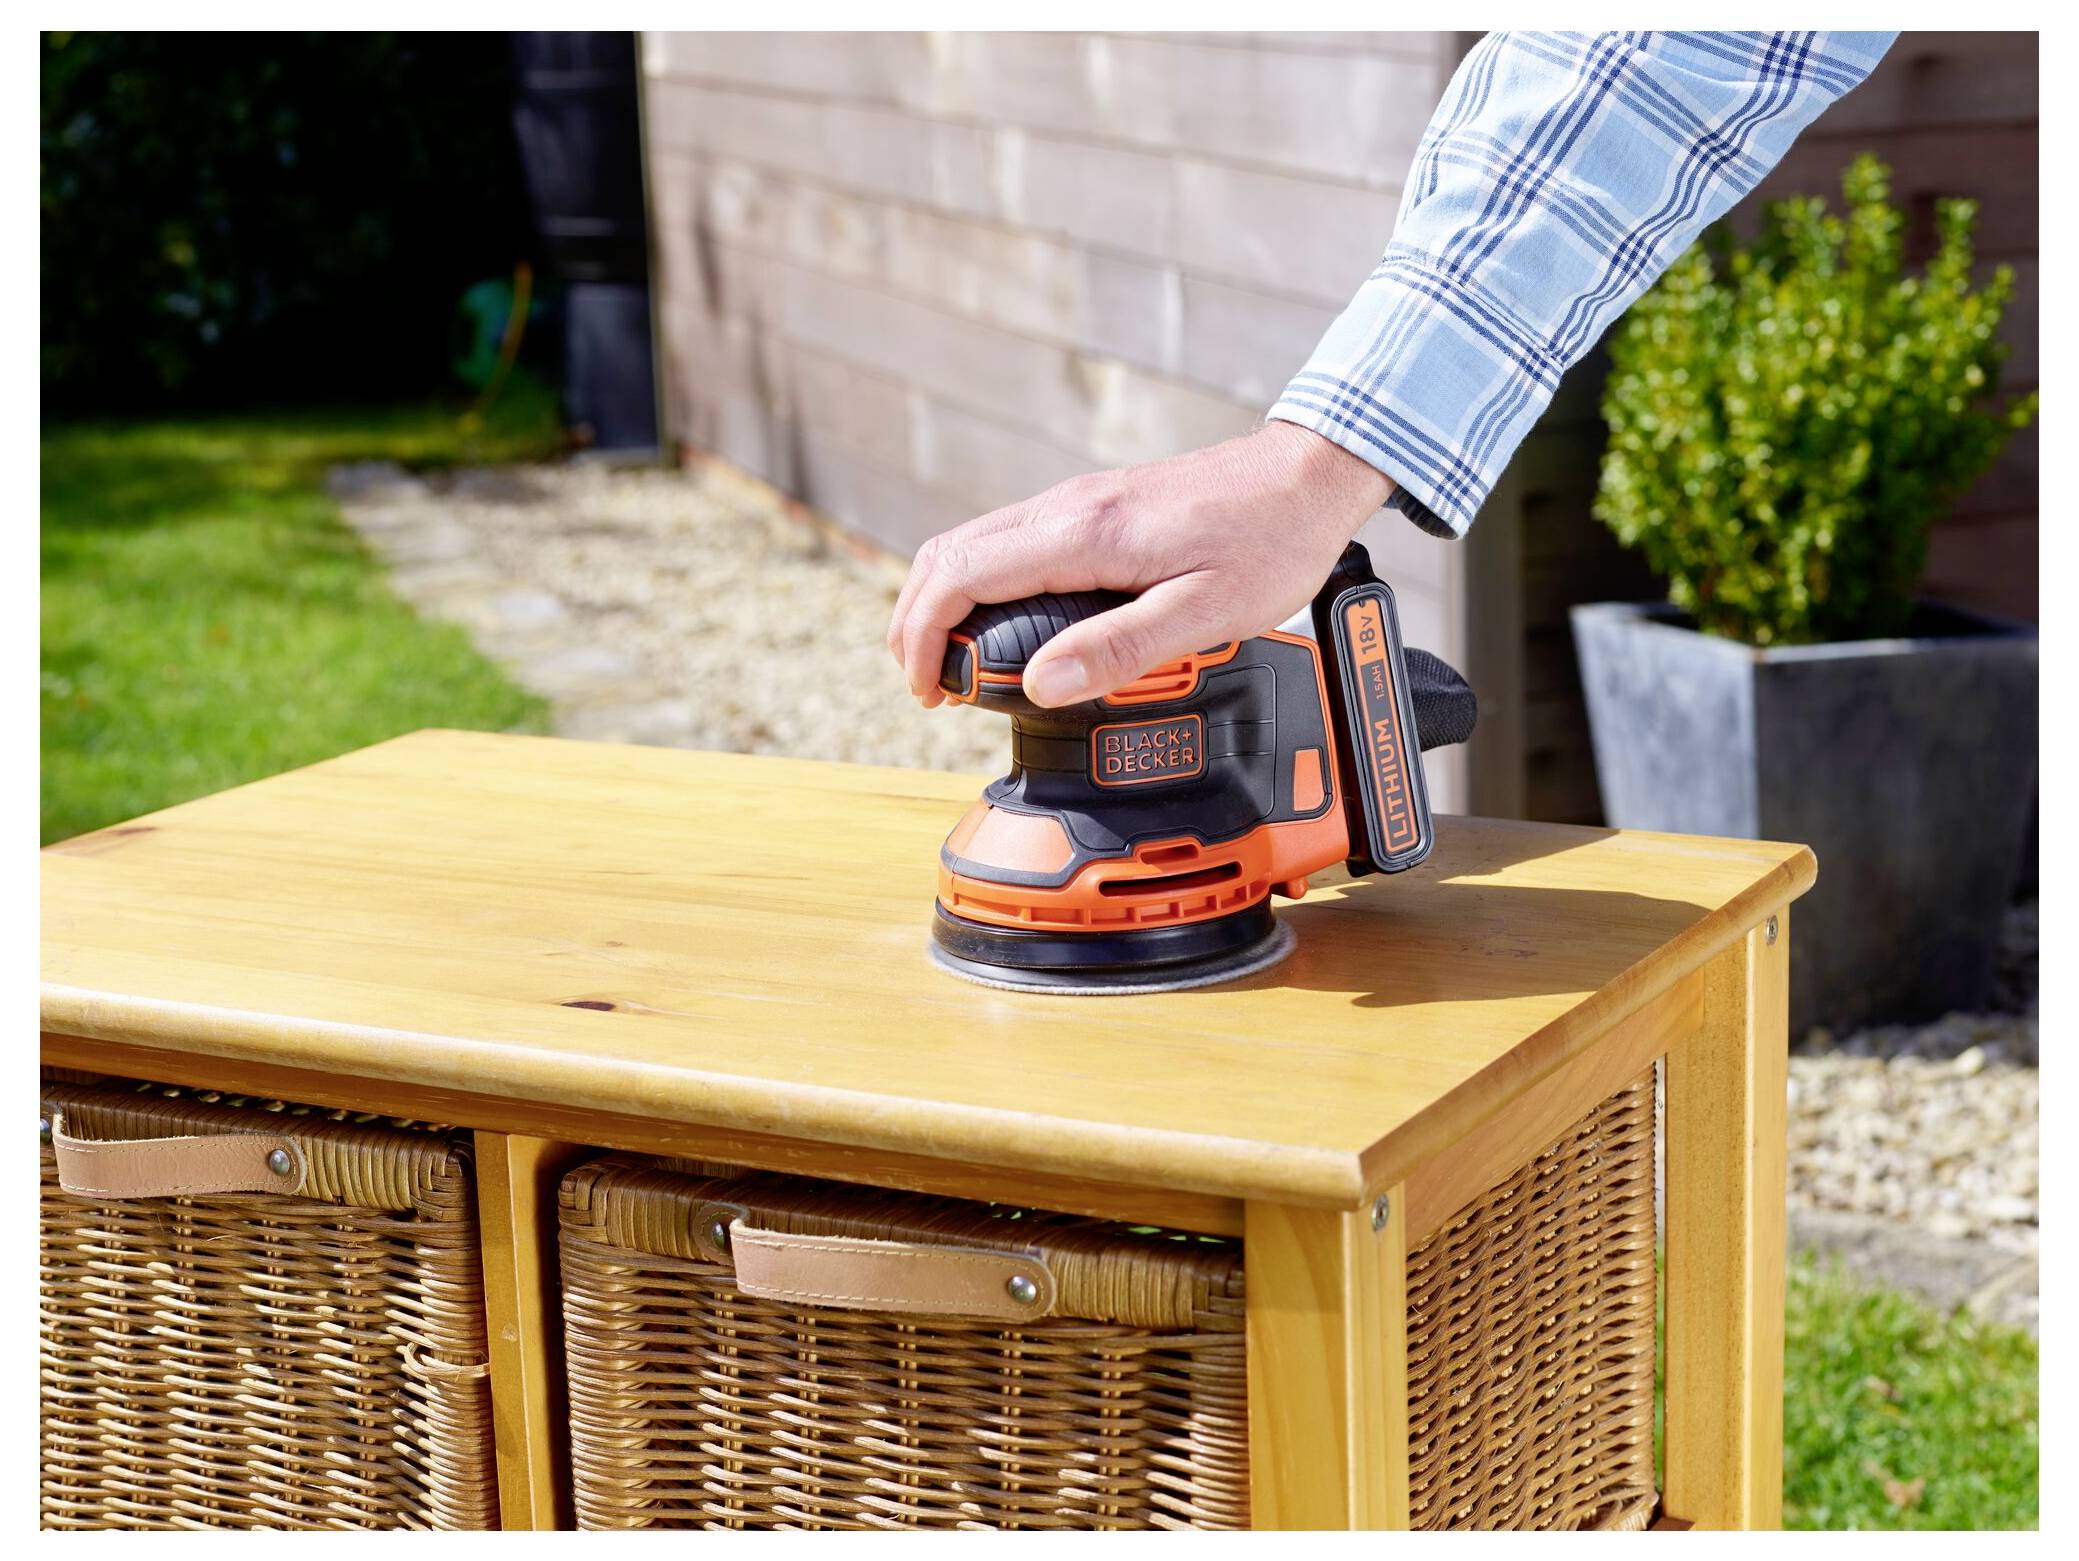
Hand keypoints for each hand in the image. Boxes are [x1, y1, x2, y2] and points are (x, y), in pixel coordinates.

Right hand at [887, 421, 1393, 707]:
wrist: (1308, 475)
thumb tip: (1042, 684)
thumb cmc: (1269, 541)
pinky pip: (1011, 541)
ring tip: (954, 665)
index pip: (960, 577)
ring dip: (945, 602)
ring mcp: (1076, 503)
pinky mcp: (1094, 507)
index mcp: (1082, 534)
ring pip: (973, 544)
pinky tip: (1006, 625)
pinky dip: (982, 584)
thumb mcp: (1205, 611)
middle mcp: (1066, 509)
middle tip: (928, 686)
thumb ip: (1120, 648)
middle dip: (916, 622)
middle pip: (948, 554)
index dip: (924, 638)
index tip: (928, 690)